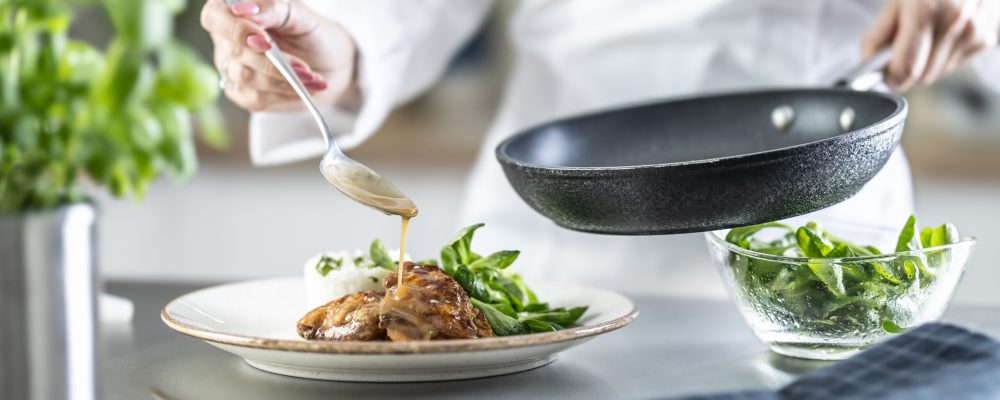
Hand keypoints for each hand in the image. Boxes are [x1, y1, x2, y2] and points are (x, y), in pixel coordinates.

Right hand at [200, 0, 357, 111]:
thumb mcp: (300, 15)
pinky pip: (256, 98)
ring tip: (311, 76)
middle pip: (234, 52)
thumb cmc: (314, 34)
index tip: (265, 40)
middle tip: (303, 67)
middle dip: (271, 61)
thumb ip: (273, 8)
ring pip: (246, 78)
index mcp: (235, 13)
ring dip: (283, 79)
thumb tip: (246, 9)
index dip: (235, 30)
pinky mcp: (243, 94)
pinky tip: (305, 87)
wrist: (333, 65)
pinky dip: (285, 92)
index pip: (214, 17)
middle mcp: (228, 41)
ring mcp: (232, 69)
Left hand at [862, 0, 999, 91]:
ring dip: (926, 65)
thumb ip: (878, 34)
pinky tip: (942, 35)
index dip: (890, 78)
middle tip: (901, 52)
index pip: (906, 69)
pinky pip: (955, 65)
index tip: (883, 74)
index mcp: (925, 11)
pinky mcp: (985, 38)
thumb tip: (868, 63)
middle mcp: (953, 23)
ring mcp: (974, 32)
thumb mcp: (897, 0)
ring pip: (938, 74)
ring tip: (924, 37)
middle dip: (907, 71)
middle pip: (922, 77)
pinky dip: (944, 57)